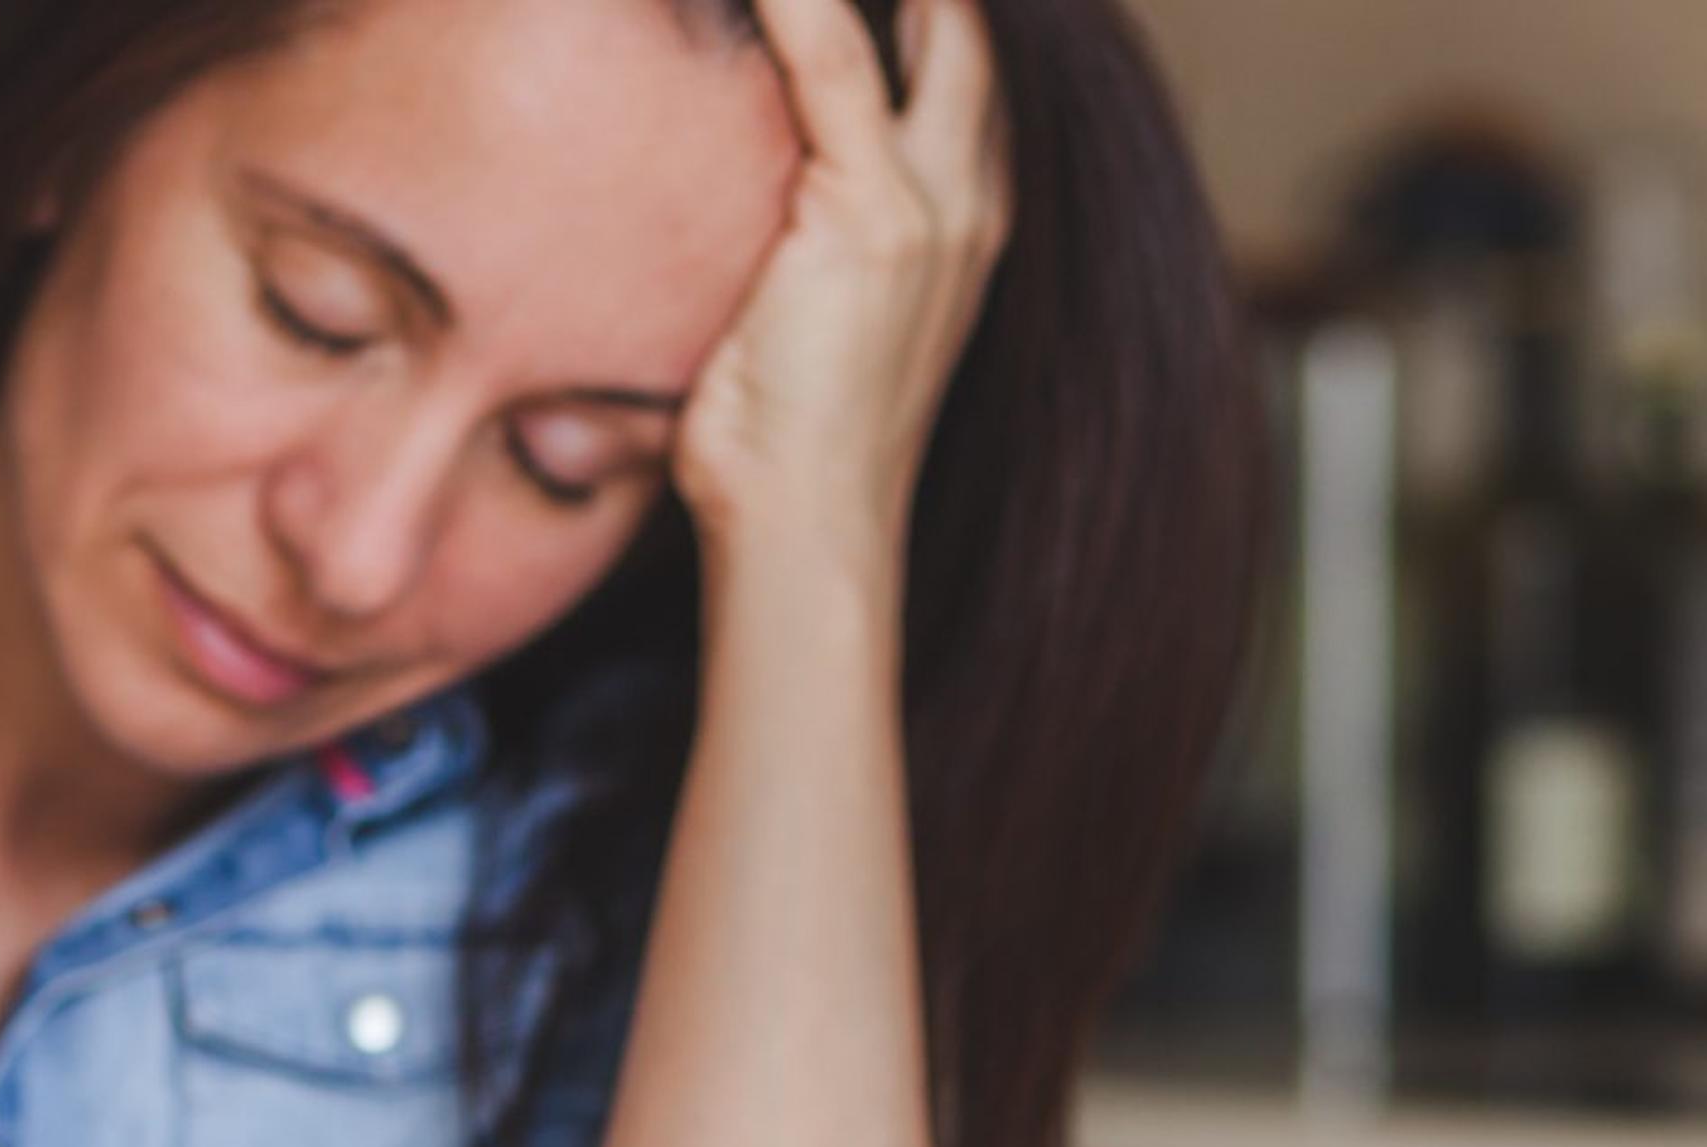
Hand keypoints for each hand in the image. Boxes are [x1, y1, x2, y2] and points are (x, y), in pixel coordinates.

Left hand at [676, 0, 1010, 574]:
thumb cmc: (785, 446)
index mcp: (963, 218)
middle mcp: (968, 198)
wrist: (807, 534)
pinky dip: (795, 5)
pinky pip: (826, 60)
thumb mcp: (807, 318)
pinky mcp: (869, 217)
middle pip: (962, 28)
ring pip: (919, 22)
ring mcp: (931, 205)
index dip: (929, 11)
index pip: (954, 64)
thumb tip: (739, 224)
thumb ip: (801, 240)